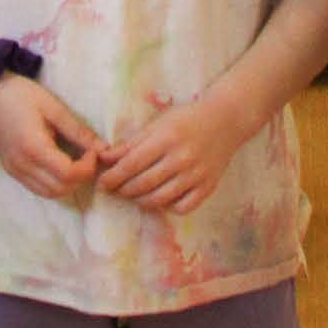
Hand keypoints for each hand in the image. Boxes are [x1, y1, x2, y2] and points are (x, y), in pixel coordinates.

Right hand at [0, 72, 102, 200]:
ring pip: (49, 194)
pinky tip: (59, 166)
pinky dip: (53, 184)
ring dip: (68, 184)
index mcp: (33, 147)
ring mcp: (14, 170)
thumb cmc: (23, 95)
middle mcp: (22, 165)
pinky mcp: (10, 171)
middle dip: (80, 178)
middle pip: (60, 189)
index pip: (68, 174)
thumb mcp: (55, 108)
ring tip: (75, 163)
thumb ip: (79, 131)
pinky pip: (36, 188)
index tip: (93, 152)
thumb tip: (104, 148)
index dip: (87, 168)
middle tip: (87, 158)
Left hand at [92, 92, 252, 214]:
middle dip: (122, 190)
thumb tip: (104, 158)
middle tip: (114, 189)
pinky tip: (160, 198)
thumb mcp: (157, 124)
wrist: (225, 121)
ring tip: (133, 194)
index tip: (102, 182)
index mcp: (166, 138)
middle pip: (142, 184)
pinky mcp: (208, 187)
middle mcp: (182, 158)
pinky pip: (182, 208)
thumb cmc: (186, 119)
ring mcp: (196, 175)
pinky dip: (167, 207)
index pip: (131, 164)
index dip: (113, 177)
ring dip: (140, 200)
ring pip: (159, 199)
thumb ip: (131, 143)